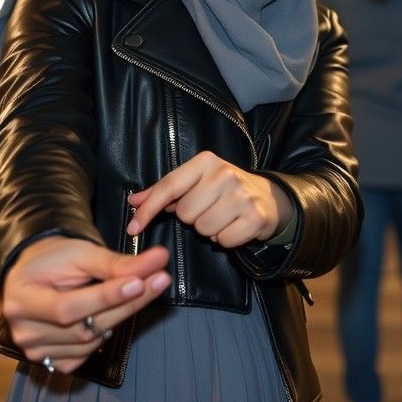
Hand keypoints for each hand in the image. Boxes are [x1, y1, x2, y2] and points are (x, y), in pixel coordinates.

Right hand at [2, 236, 169, 373]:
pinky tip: (110, 313)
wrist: (35, 274)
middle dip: (126, 304)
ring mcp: (36, 352)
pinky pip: (87, 354)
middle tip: (159, 279)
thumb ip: (116, 263)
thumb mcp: (81, 253)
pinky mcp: (51, 362)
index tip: (140, 281)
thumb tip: (159, 260)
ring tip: (139, 290)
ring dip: (120, 317)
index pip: (68, 307)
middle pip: (84, 328)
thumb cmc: (54, 260)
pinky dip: (104, 334)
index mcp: (21, 300)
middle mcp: (24, 332)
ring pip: (90, 343)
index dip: (106, 297)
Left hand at [127, 151, 292, 248]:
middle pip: (185, 213)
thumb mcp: (197, 180)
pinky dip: (225, 239)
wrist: (269, 198)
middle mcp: (224, 174)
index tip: (133, 227)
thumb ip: (165, 190)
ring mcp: (241, 196)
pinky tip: (233, 226)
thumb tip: (135, 200)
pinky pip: (223, 240)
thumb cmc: (225, 189)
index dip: (148, 209)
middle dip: (192, 217)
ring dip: (208, 229)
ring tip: (222, 217)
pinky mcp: (255, 218)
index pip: (169, 187)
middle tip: (208, 208)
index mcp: (206, 161)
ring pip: (202, 229)